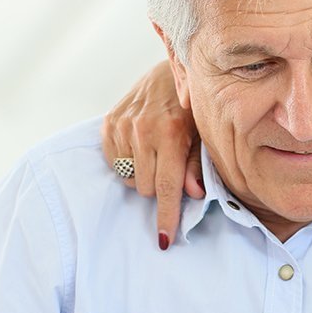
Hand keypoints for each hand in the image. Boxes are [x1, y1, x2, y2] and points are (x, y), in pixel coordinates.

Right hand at [102, 60, 203, 249]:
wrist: (168, 73)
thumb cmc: (192, 109)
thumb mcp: (203, 135)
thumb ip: (197, 165)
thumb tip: (193, 194)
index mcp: (170, 133)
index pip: (167, 187)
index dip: (166, 216)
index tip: (163, 240)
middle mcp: (142, 130)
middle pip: (147, 189)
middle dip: (159, 186)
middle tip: (169, 168)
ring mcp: (122, 127)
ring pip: (129, 179)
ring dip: (143, 175)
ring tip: (155, 154)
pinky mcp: (108, 124)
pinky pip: (114, 164)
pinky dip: (127, 162)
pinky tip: (140, 146)